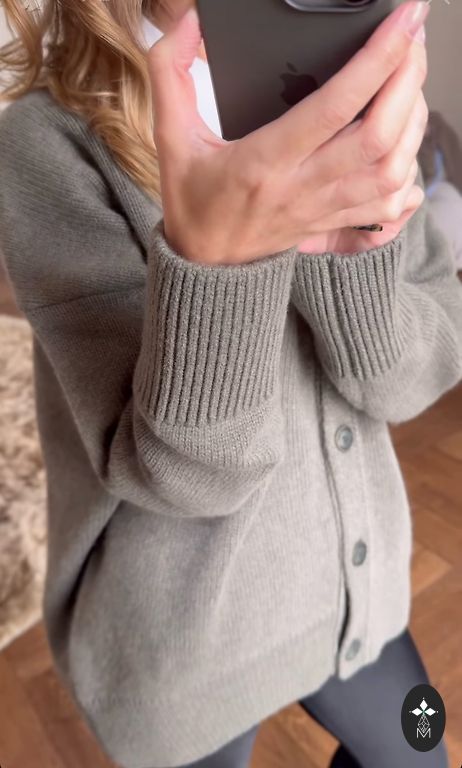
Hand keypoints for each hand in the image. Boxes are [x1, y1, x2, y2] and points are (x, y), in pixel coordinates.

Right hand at [147, 1, 428, 265]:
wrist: (206, 265)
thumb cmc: (192, 201)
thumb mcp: (170, 136)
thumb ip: (169, 73)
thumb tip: (193, 23)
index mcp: (263, 162)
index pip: (333, 107)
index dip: (377, 60)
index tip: (403, 22)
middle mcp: (301, 188)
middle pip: (377, 136)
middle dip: (407, 81)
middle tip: (411, 40)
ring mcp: (323, 209)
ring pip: (391, 169)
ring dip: (413, 122)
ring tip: (409, 83)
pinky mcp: (335, 223)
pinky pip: (388, 203)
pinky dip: (409, 168)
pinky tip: (404, 139)